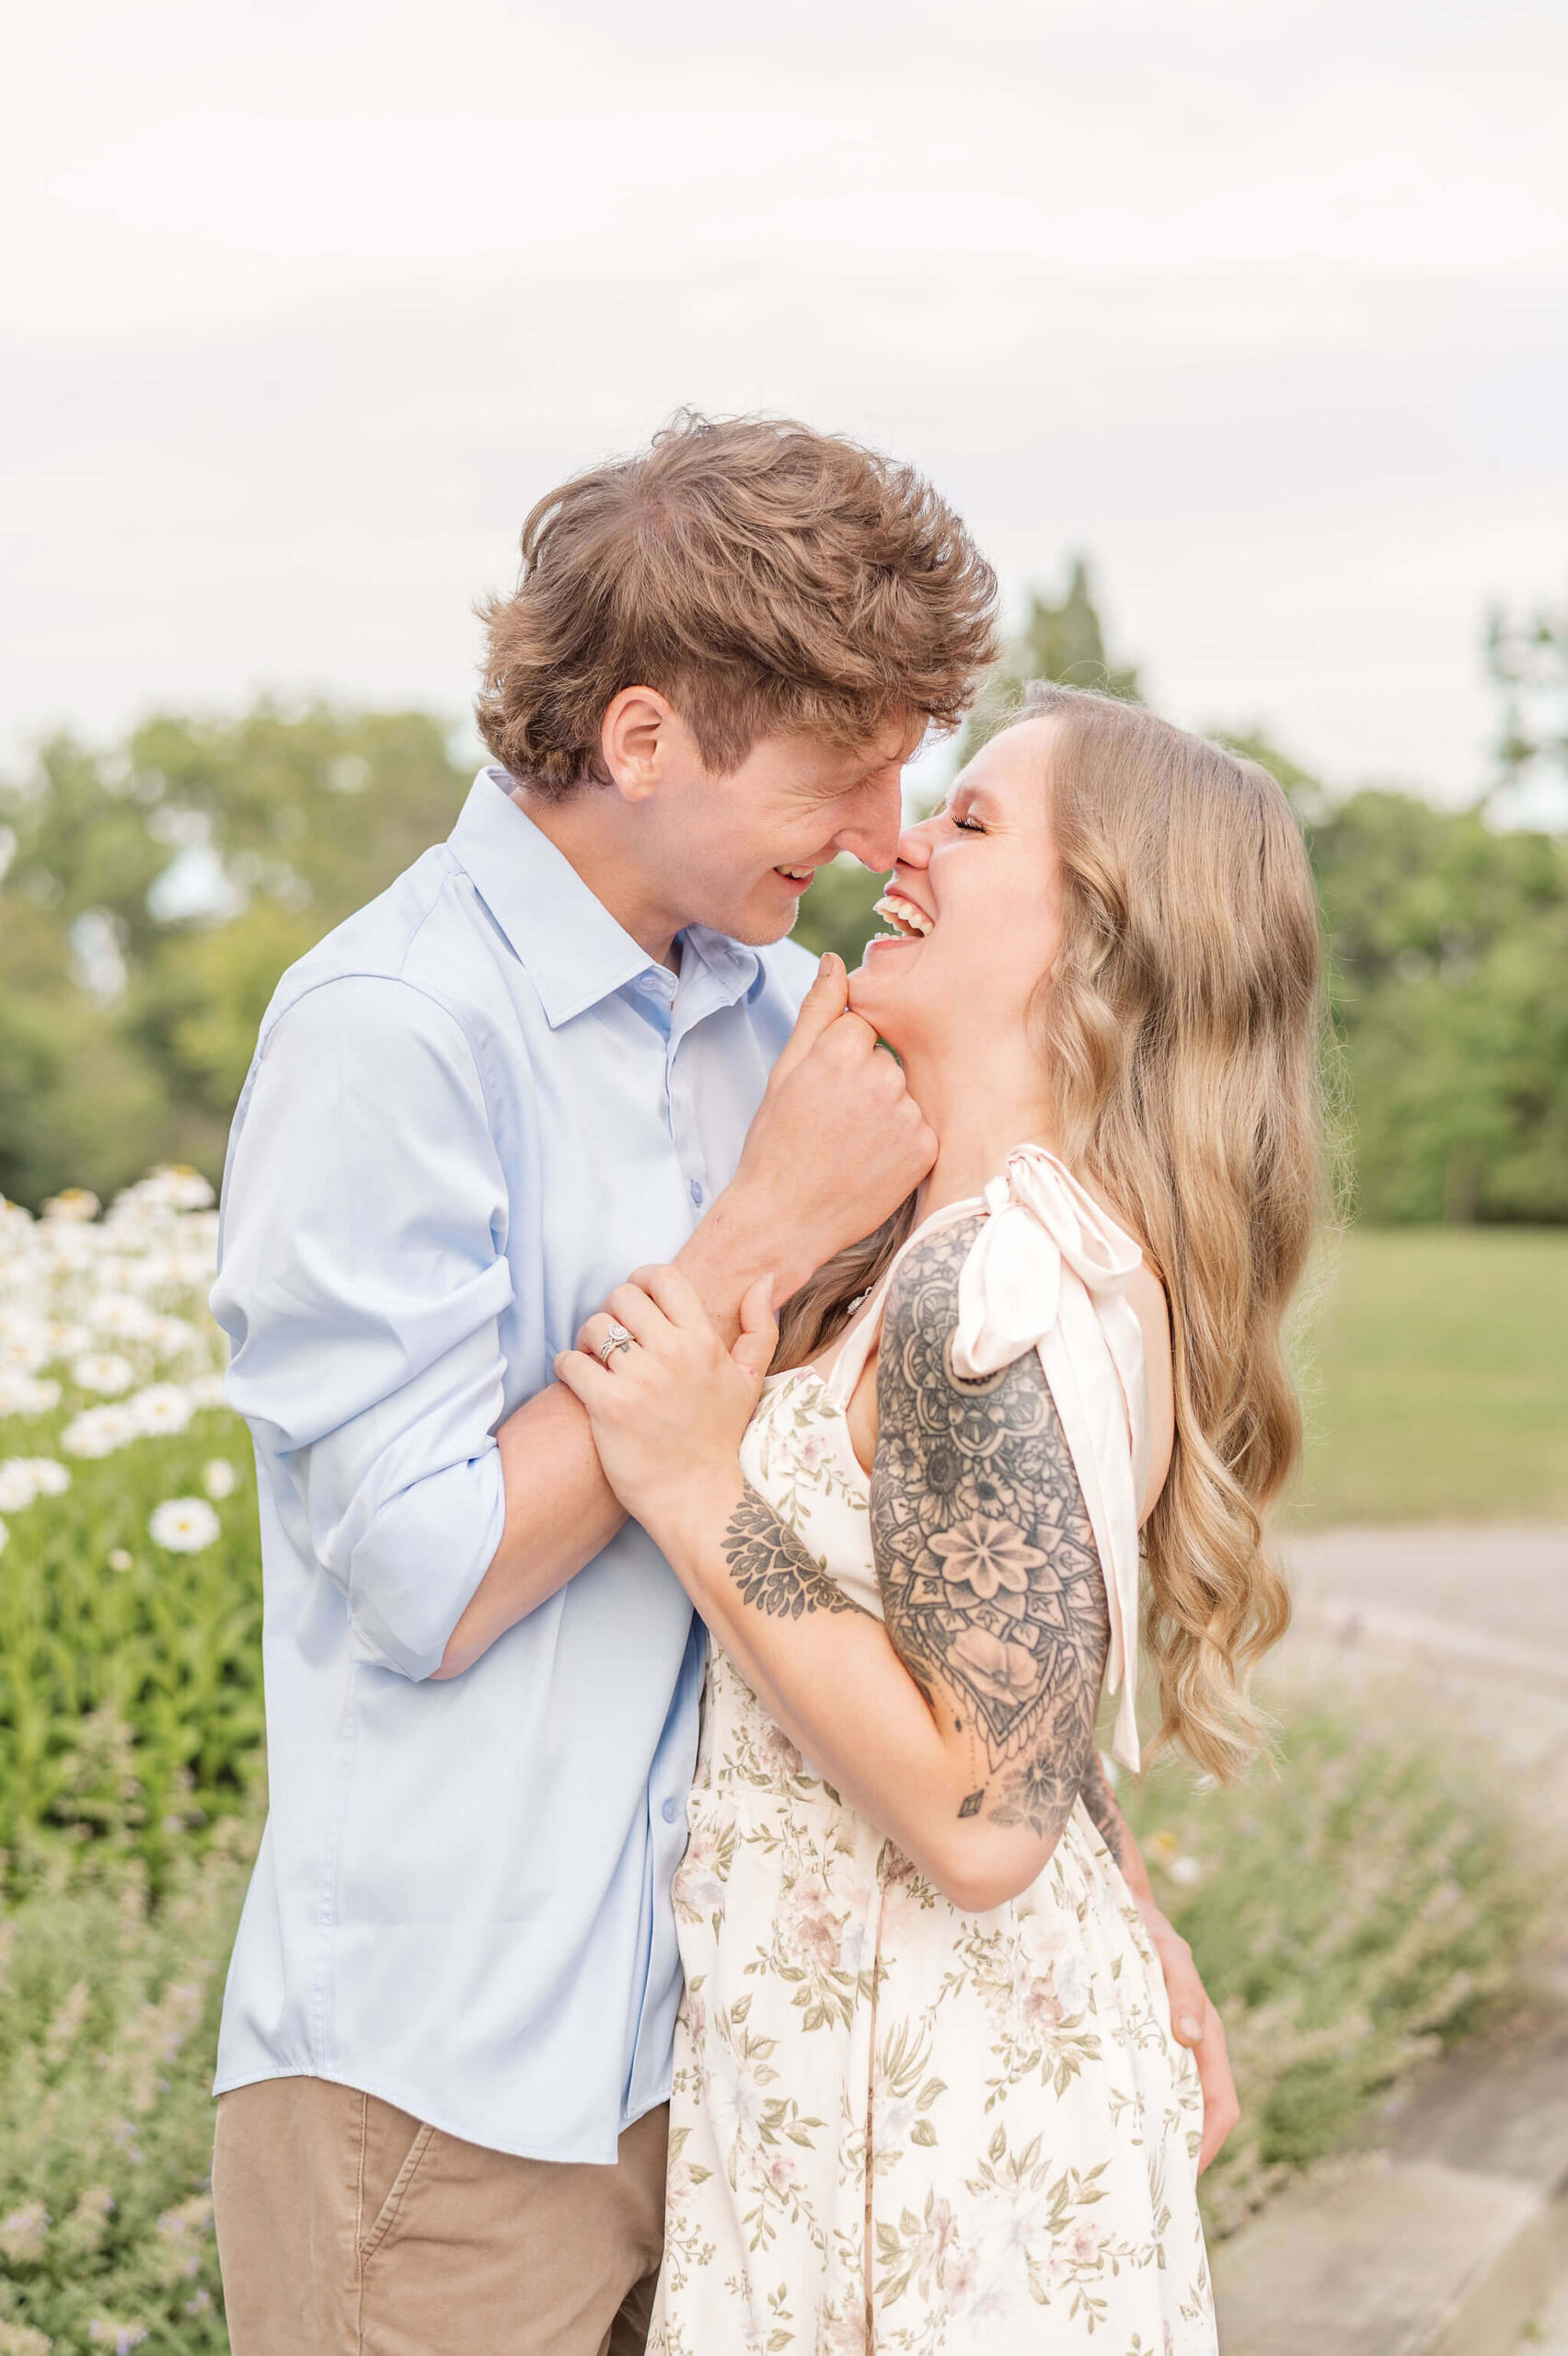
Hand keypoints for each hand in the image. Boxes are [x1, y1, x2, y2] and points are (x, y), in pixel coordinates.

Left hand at [556, 1267, 778, 1534]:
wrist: (699, 1498)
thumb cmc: (721, 1439)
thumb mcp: (751, 1380)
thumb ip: (760, 1327)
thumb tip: (763, 1281)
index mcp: (704, 1341)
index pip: (663, 1277)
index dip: (642, 1281)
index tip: (636, 1302)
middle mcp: (673, 1354)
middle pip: (622, 1297)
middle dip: (613, 1313)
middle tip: (615, 1339)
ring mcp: (640, 1380)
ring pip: (594, 1327)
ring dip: (588, 1341)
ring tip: (596, 1361)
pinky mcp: (609, 1407)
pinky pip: (571, 1362)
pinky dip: (568, 1366)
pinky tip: (579, 1380)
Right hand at [725, 954, 936, 1298]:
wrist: (784, 1219)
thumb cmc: (776, 1143)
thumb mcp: (785, 1071)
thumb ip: (817, 1010)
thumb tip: (836, 959)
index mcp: (843, 1049)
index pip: (860, 1029)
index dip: (837, 1059)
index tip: (820, 1092)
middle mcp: (882, 1077)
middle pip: (886, 1059)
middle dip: (864, 1082)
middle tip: (832, 1123)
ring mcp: (908, 1115)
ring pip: (903, 1093)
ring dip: (884, 1112)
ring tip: (850, 1145)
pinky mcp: (926, 1149)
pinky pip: (919, 1127)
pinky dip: (901, 1143)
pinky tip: (870, 1163)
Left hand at [1138, 1899, 1239, 2172]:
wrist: (1115, 1906)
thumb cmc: (1146, 1930)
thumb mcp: (1167, 1955)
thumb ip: (1182, 1989)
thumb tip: (1190, 2035)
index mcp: (1206, 2034)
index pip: (1221, 2104)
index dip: (1208, 2143)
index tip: (1184, 2174)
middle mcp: (1191, 2045)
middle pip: (1198, 2112)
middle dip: (1182, 2149)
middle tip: (1150, 2183)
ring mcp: (1167, 2044)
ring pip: (1171, 2102)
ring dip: (1158, 2132)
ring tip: (1128, 2166)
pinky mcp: (1141, 2039)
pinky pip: (1147, 2084)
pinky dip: (1137, 2109)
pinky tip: (1109, 2124)